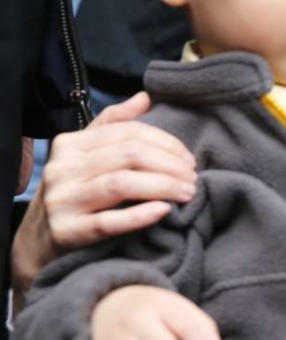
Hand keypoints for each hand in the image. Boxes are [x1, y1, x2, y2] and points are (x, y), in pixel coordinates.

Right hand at [11, 92, 196, 308]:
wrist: (38, 243)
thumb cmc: (75, 192)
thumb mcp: (87, 154)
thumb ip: (115, 124)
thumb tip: (145, 97)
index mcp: (70, 144)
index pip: (128, 133)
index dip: (166, 143)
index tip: (189, 158)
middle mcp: (62, 169)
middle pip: (129, 156)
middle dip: (170, 165)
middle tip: (193, 178)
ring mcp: (62, 200)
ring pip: (121, 184)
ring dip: (163, 187)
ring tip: (188, 193)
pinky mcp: (66, 232)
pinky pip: (108, 222)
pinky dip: (140, 216)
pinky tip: (164, 211)